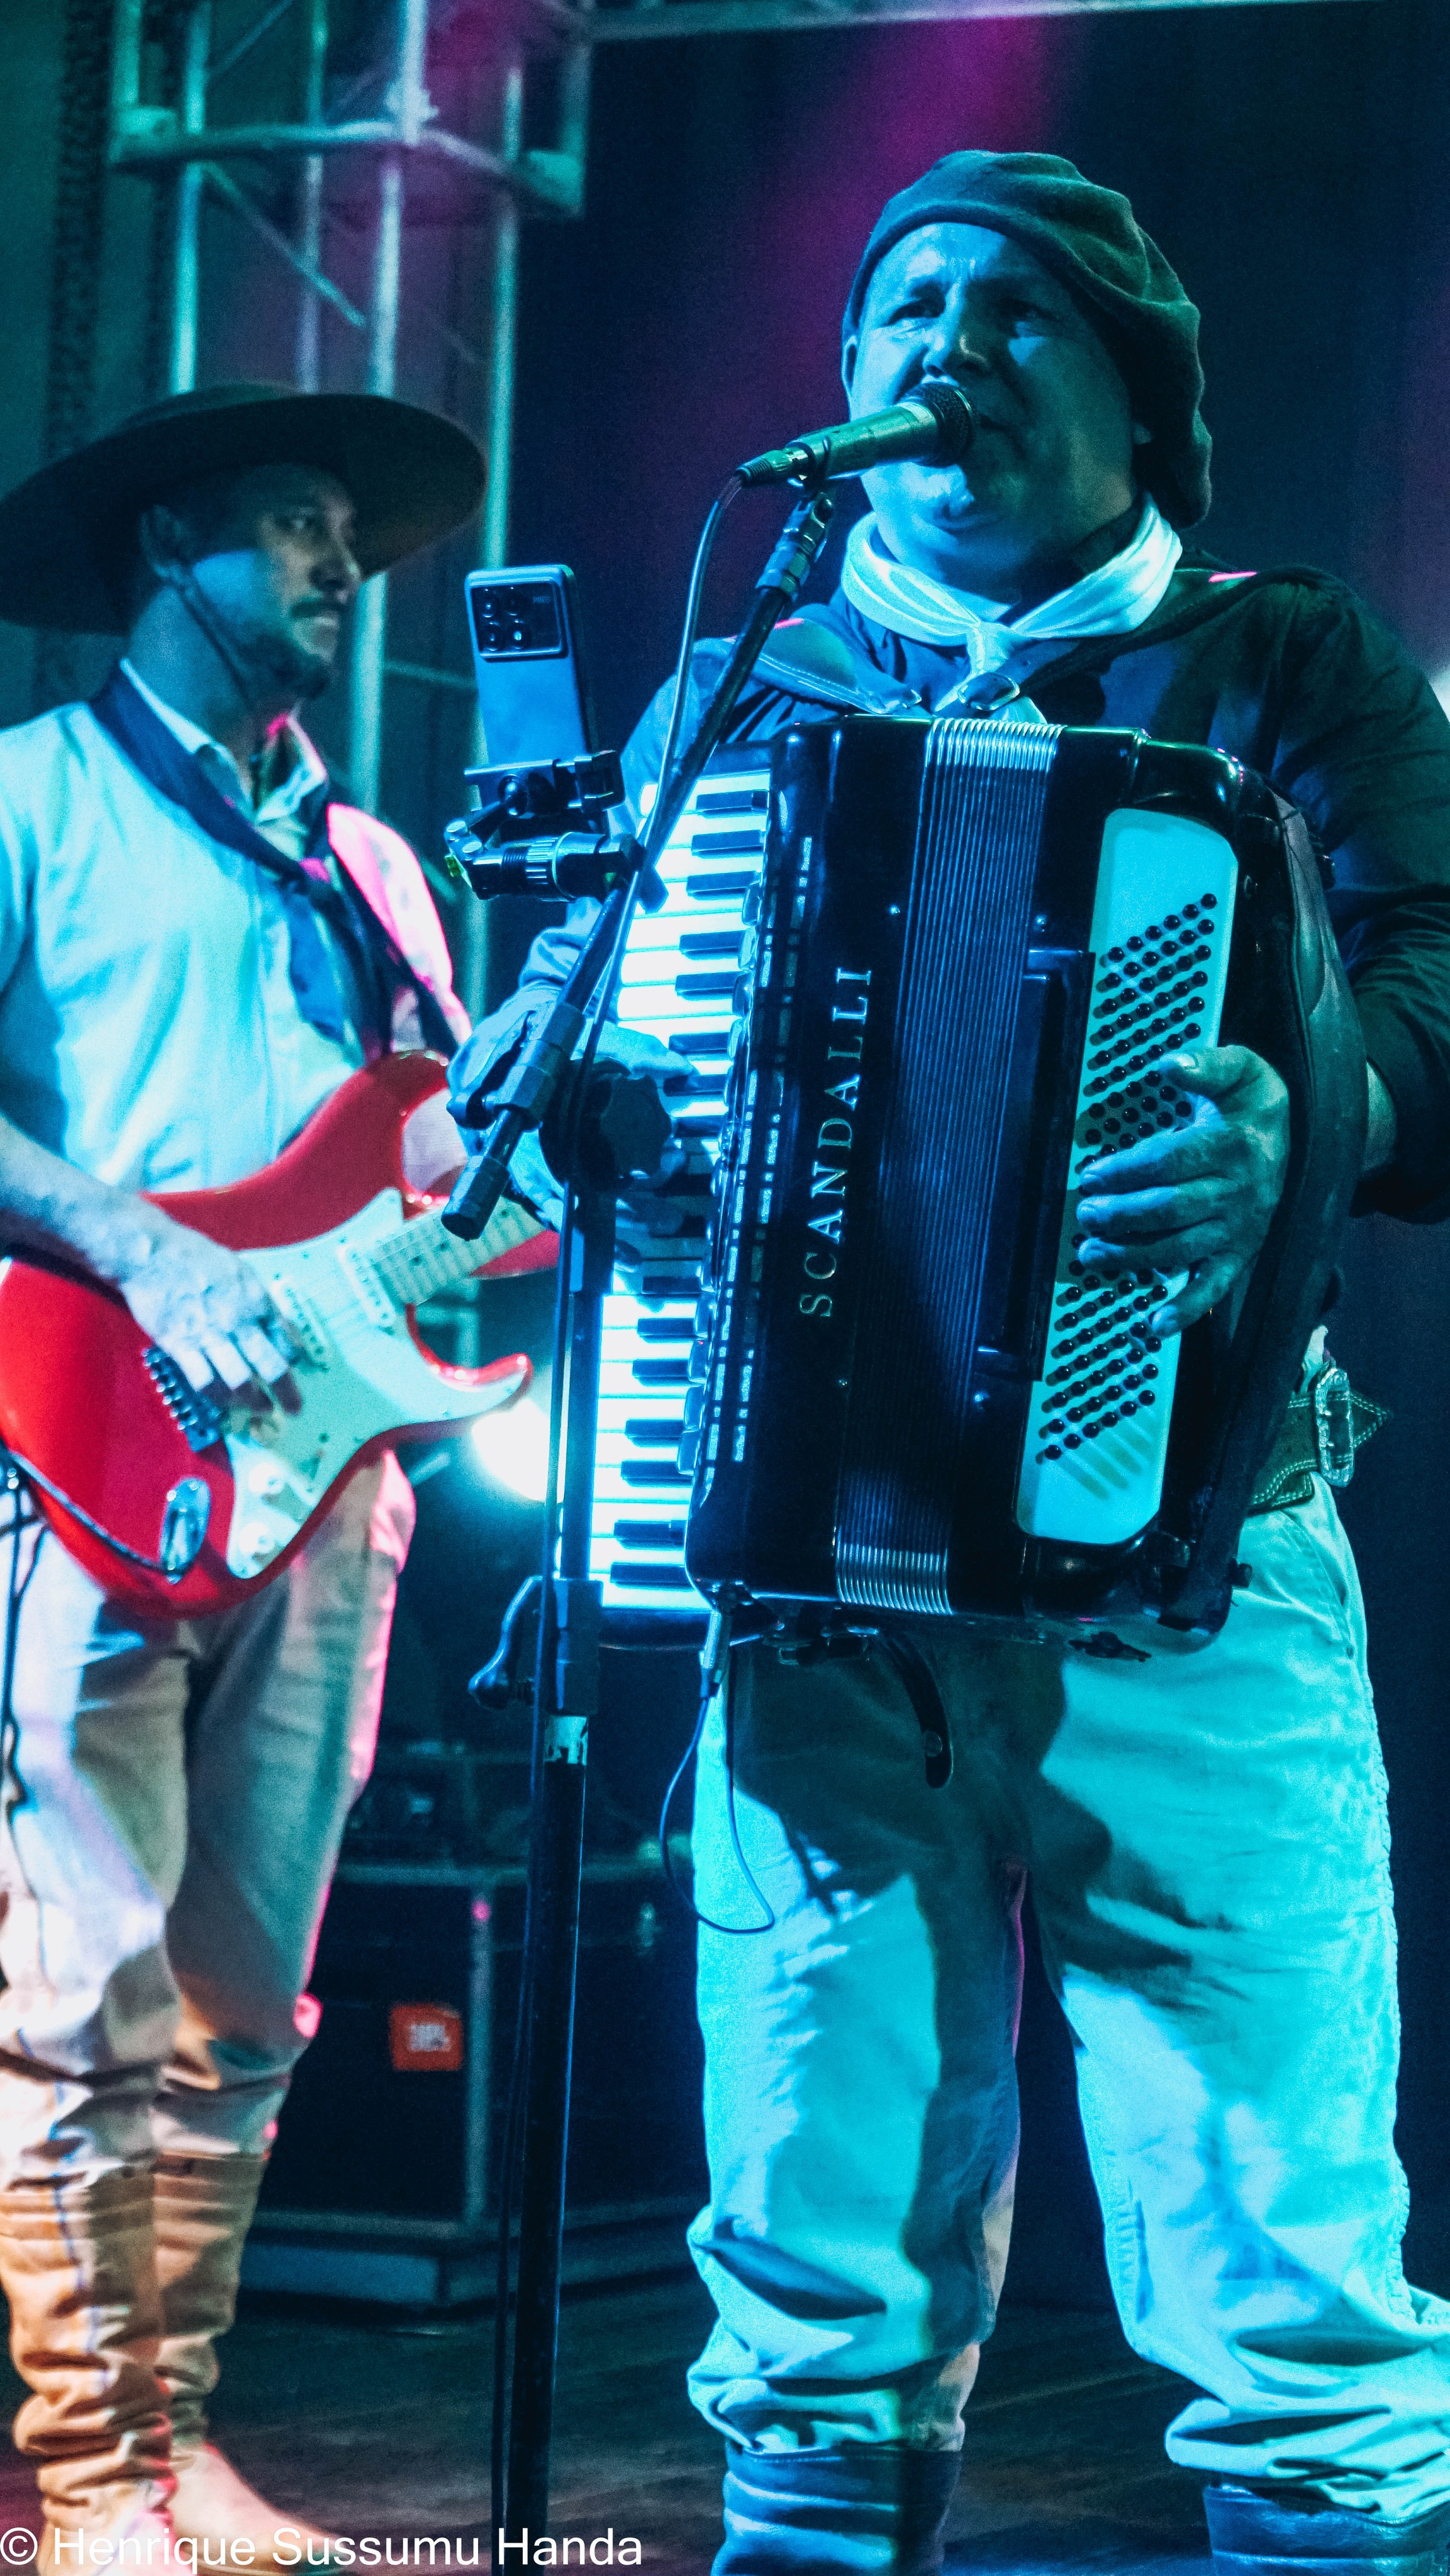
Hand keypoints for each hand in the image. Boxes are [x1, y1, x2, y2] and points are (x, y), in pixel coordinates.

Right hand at [112, 1210, 300, 1404]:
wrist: (152, 1255)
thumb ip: (260, 1300)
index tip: (295, 1370)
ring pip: (239, 1382)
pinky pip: (204, 1382)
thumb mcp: (240, 1271)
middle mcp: (238, 1322)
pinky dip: (218, 1397)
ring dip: (254, 1401)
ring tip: (261, 1408)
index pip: (287, 1340)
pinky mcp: (180, 1347)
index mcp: (257, 1301)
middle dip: (287, 1393)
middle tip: (293, 1408)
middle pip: (271, 1368)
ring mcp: (209, 1337)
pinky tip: (225, 1401)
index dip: (295, 1360)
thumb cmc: (196, 1257)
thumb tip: (278, 1326)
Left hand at [1073, 1044, 1290, 1335]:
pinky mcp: (1239, 1254)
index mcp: (1234, 1144)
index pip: (1171, 1161)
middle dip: (1121, 1216)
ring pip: (1180, 1248)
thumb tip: (1169, 1064)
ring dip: (1134, 1257)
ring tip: (1092, 1257)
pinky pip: (1213, 1286)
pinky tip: (1154, 1324)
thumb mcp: (1242, 1068)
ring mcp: (1239, 1228)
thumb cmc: (1253, 1103)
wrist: (1292, 1137)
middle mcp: (1239, 1191)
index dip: (1127, 1170)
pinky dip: (1185, 1309)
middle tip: (1085, 1216)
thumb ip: (1207, 1064)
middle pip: (1170, 1208)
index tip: (1092, 1175)